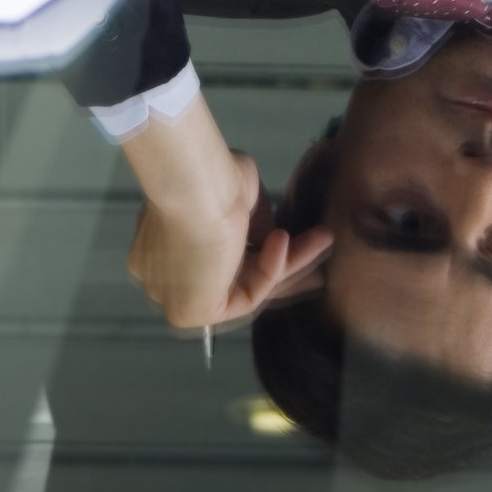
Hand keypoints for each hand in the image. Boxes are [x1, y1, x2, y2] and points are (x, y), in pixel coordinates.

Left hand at [125, 143, 330, 331]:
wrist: (191, 185)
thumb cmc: (208, 178)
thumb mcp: (241, 192)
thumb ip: (254, 217)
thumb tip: (271, 237)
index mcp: (167, 242)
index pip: (218, 258)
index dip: (261, 251)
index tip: (291, 238)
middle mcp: (168, 273)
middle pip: (237, 276)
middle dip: (284, 264)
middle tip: (319, 248)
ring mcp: (177, 295)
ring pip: (246, 285)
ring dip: (289, 262)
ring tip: (324, 237)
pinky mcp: (190, 313)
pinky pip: (244, 298)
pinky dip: (270, 272)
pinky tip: (284, 240)